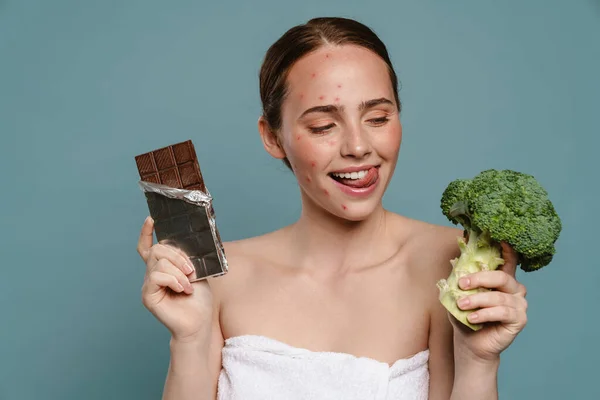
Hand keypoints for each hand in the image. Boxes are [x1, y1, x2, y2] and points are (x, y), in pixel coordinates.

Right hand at [137, 216, 213, 341]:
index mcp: (164, 268)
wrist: (198, 322)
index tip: (151, 220)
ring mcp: (148, 285)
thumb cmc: (199, 299)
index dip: (147, 233)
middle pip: (157, 250)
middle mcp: (153, 274)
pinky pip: (156, 277)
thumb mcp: (196, 272)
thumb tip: (183, 243)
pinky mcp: (148, 295)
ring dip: (178, 272)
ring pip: (159, 263)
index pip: (149, 247)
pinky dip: (173, 280)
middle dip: (177, 256)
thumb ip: (186, 258)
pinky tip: (182, 289)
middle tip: (191, 270)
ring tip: (188, 285)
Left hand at [450, 242, 528, 361]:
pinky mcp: (519, 319)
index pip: (508, 261)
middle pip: (501, 276)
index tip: (501, 239)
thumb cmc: (466, 316)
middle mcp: (514, 289)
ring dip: (477, 300)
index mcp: (501, 280)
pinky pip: (502, 312)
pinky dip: (485, 314)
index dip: (507, 250)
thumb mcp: (459, 295)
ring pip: (498, 296)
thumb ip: (460, 279)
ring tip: (462, 306)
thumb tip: (454, 261)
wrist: (470, 343)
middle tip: (462, 284)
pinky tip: (473, 318)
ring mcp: (519, 304)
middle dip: (479, 278)